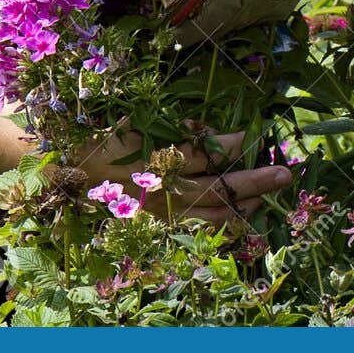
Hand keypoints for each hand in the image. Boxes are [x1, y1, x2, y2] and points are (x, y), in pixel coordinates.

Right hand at [72, 125, 291, 224]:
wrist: (70, 178)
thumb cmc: (106, 142)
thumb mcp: (136, 125)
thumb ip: (176, 131)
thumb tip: (210, 133)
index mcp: (149, 161)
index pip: (197, 155)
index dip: (226, 147)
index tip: (249, 137)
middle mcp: (157, 191)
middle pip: (213, 189)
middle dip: (251, 181)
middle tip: (282, 173)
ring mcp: (160, 212)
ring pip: (210, 215)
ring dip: (244, 205)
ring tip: (269, 194)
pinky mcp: (160, 224)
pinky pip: (197, 228)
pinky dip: (224, 222)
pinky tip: (243, 212)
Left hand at [166, 0, 321, 44]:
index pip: (199, 27)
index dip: (176, 20)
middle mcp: (256, 9)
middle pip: (212, 26)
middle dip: (191, 9)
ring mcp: (272, 11)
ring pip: (229, 20)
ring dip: (211, 5)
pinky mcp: (282, 6)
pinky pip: (247, 13)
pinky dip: (231, 2)